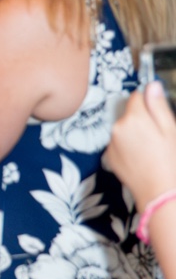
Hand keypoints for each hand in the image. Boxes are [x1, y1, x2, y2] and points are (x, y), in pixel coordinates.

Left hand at [104, 83, 175, 210]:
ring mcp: (111, 143)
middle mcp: (117, 128)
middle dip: (142, 120)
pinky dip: (128, 147)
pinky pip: (119, 144)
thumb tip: (152, 84)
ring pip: (124, 129)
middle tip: (159, 137)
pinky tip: (142, 158)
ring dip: (135, 134)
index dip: (149, 102)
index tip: (157, 113)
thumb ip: (158, 106)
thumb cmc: (170, 162)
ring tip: (151, 150)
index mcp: (134, 119)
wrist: (160, 193)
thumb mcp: (170, 130)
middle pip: (129, 114)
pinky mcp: (109, 156)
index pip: (136, 96)